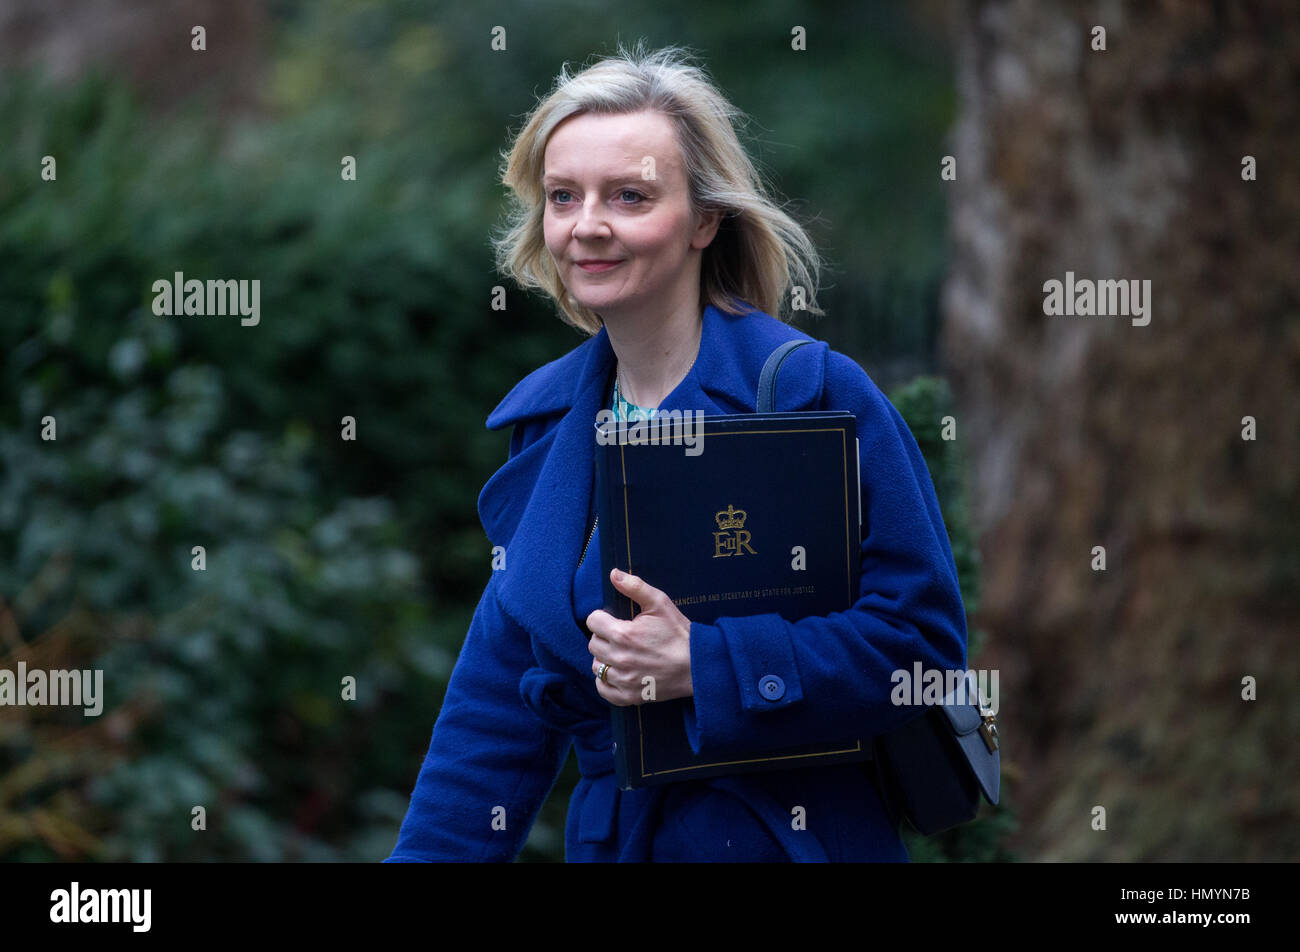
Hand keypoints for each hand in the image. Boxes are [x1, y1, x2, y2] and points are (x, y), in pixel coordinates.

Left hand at [586, 568, 692, 706]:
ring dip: (605, 658)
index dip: (603, 617)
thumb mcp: (660, 603)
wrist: (697, 665)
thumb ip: (635, 586)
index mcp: (624, 634)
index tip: (614, 620)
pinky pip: (603, 689)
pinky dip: (606, 682)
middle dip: (604, 637)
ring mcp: (624, 680)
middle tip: (621, 636)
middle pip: (593, 644)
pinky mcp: (629, 696)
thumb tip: (613, 573)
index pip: (593, 621)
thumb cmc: (679, 633)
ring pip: (597, 666)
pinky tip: (617, 672)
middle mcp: (620, 658)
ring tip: (621, 654)